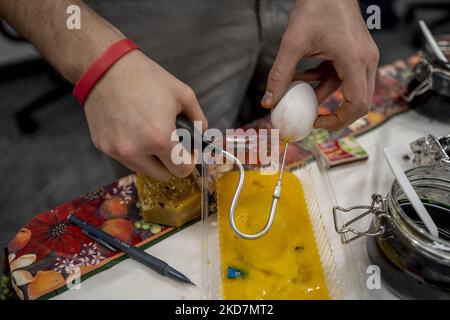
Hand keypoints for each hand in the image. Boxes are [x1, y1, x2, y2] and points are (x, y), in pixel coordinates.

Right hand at [84, 50, 207, 179]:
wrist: (105, 67)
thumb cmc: (146, 78)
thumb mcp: (183, 94)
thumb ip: (199, 120)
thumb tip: (203, 136)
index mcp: (160, 140)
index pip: (182, 170)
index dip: (189, 161)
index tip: (187, 151)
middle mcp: (136, 151)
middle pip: (163, 175)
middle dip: (171, 162)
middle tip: (171, 143)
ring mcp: (117, 151)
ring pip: (143, 169)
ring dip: (151, 159)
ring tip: (150, 133)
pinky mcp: (103, 146)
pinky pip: (125, 158)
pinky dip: (133, 150)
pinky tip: (133, 129)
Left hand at [262, 0, 378, 129]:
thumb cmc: (318, 5)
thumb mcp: (293, 43)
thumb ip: (280, 75)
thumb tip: (269, 101)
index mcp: (355, 60)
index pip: (358, 103)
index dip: (338, 120)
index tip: (317, 123)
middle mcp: (366, 60)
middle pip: (359, 101)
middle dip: (335, 115)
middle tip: (313, 120)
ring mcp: (362, 57)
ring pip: (347, 89)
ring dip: (322, 94)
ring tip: (296, 91)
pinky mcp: (355, 53)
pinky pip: (341, 76)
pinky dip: (322, 81)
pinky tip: (301, 76)